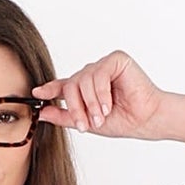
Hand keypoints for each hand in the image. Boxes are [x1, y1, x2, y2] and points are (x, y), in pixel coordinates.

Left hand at [31, 52, 163, 139]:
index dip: (49, 89)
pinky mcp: (116, 60)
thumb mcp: (87, 122)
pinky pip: (99, 74)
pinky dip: (101, 92)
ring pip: (83, 80)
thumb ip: (65, 116)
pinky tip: (109, 105)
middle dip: (76, 107)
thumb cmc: (123, 121)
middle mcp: (93, 74)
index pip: (63, 86)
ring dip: (90, 103)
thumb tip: (41, 113)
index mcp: (85, 88)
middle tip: (84, 125)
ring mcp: (104, 65)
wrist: (146, 120)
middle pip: (71, 85)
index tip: (37, 94)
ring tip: (102, 117)